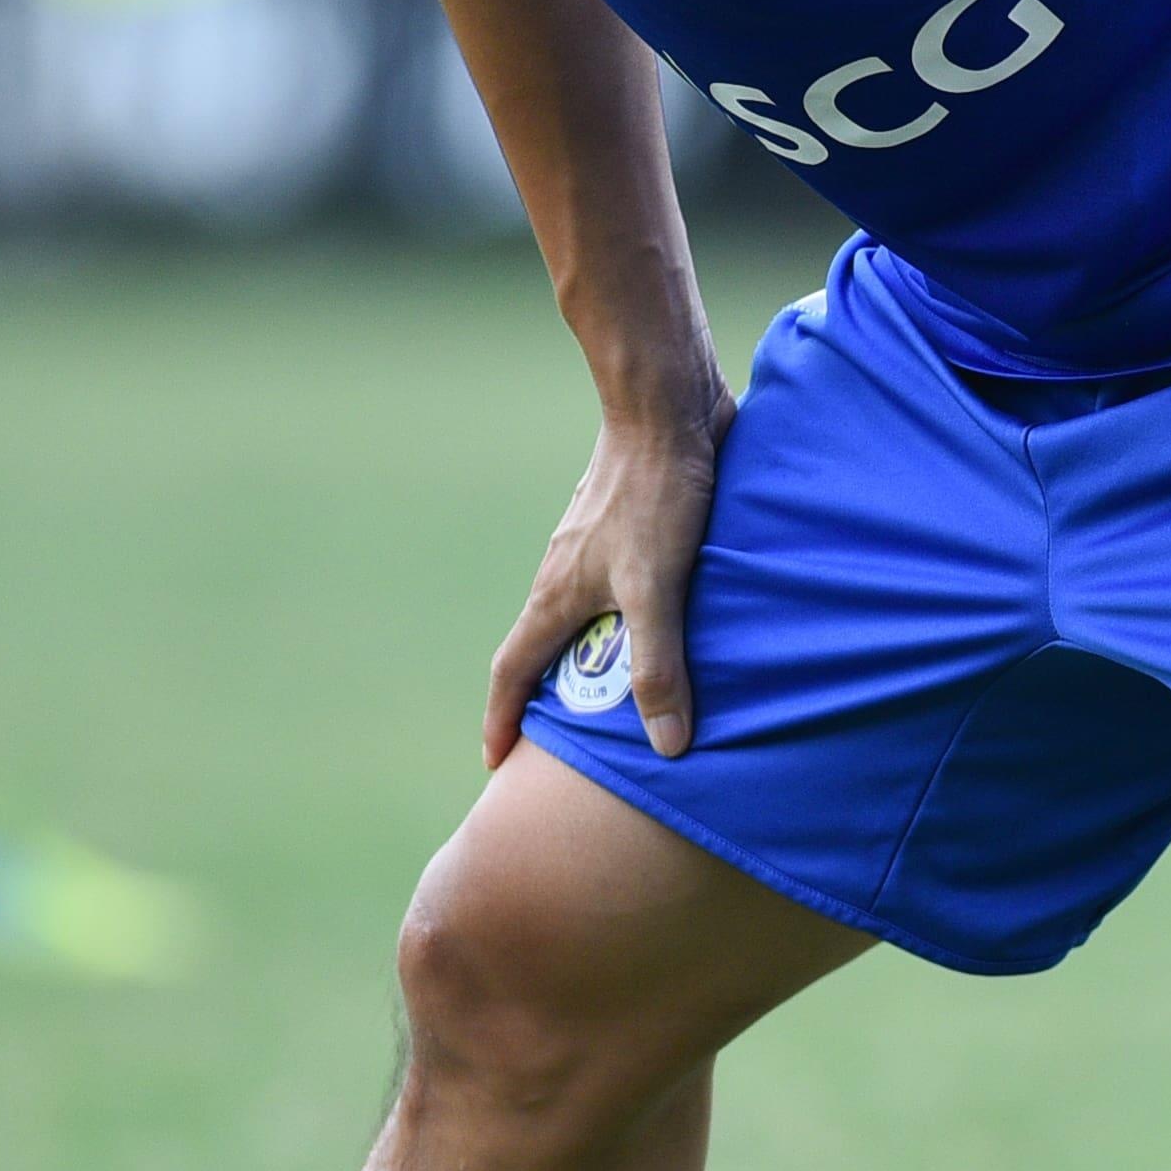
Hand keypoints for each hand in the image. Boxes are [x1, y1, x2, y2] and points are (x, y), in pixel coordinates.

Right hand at [484, 400, 729, 767]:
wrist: (666, 408)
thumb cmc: (655, 494)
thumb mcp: (657, 588)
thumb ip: (659, 666)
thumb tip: (667, 746)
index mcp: (556, 596)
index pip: (514, 671)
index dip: (503, 720)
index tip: (497, 762)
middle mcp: (567, 575)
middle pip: (547, 649)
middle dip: (550, 697)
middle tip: (565, 741)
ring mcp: (597, 548)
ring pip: (587, 617)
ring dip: (598, 657)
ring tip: (626, 695)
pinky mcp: (633, 526)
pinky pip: (623, 588)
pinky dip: (634, 620)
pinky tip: (673, 626)